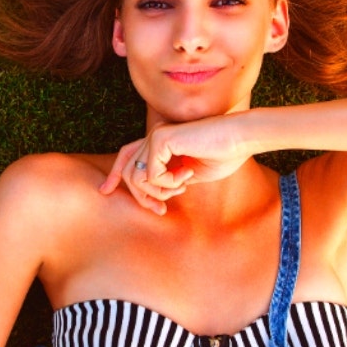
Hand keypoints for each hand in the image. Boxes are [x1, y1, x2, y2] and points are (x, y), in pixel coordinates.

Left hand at [100, 113, 252, 213]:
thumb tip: (153, 196)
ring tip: (183, 185)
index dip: (114, 174)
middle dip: (142, 197)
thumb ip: (170, 181)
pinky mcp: (160, 139)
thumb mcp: (190, 174)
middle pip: (128, 173)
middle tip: (162, 211)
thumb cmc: (224, 155)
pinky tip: (188, 175)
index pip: (126, 157)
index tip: (105, 191)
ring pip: (137, 177)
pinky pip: (151, 175)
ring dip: (160, 191)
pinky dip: (169, 184)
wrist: (240, 138)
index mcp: (159, 143)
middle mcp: (153, 136)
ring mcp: (155, 135)